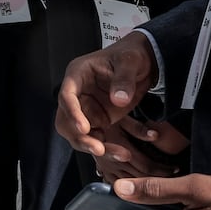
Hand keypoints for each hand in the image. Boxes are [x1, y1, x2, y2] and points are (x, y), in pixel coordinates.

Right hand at [55, 32, 157, 157]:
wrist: (144, 63)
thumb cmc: (131, 55)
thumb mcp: (130, 61)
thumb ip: (124, 79)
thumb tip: (118, 99)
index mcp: (78, 75)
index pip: (66, 95)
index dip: (72, 112)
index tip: (84, 127)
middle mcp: (78, 94)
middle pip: (66, 119)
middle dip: (80, 137)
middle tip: (98, 148)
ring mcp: (88, 109)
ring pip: (79, 133)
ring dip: (93, 146)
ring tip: (117, 154)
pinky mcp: (99, 119)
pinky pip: (97, 138)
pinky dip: (108, 148)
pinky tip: (122, 153)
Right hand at [95, 114, 187, 181]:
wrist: (78, 119)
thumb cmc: (99, 113)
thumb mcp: (120, 117)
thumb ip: (138, 128)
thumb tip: (155, 135)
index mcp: (116, 145)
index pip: (145, 165)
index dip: (162, 168)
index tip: (175, 167)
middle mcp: (111, 159)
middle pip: (140, 176)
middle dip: (159, 177)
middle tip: (174, 176)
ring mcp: (105, 166)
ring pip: (131, 182)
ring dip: (147, 182)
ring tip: (164, 180)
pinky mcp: (102, 170)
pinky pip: (119, 184)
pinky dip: (132, 186)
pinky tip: (143, 185)